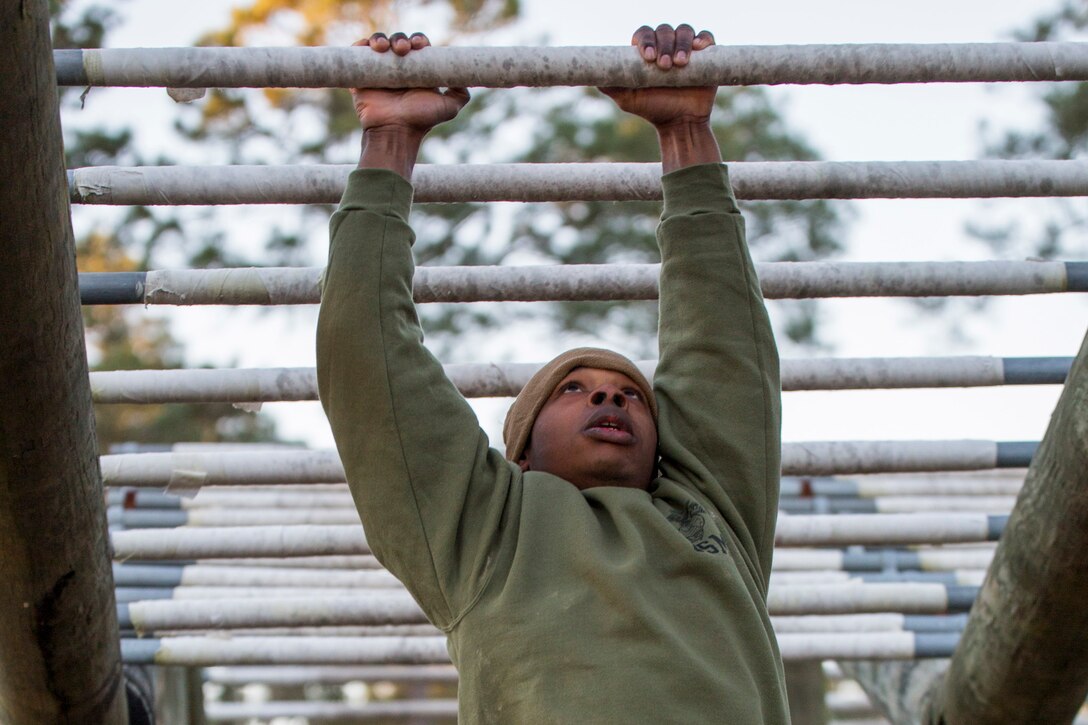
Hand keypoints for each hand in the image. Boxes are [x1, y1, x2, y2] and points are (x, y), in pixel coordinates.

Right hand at [351, 32, 469, 176]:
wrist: (395, 132)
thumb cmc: (421, 121)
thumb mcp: (449, 107)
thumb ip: (460, 93)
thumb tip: (465, 77)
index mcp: (417, 71)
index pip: (417, 46)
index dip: (419, 41)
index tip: (420, 46)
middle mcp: (398, 69)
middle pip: (398, 41)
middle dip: (401, 39)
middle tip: (403, 49)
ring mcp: (379, 72)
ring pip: (378, 44)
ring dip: (381, 39)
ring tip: (383, 48)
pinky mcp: (361, 77)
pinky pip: (358, 54)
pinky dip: (360, 45)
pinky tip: (368, 46)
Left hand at [599, 24, 716, 128]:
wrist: (679, 123)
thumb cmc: (652, 109)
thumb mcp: (627, 99)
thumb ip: (611, 86)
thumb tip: (593, 76)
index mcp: (648, 51)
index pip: (644, 34)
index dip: (645, 40)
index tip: (646, 56)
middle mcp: (667, 46)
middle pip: (664, 30)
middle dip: (664, 44)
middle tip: (664, 65)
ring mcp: (686, 49)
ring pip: (684, 31)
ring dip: (681, 43)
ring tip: (678, 64)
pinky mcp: (707, 56)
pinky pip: (706, 37)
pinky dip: (702, 39)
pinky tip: (698, 49)